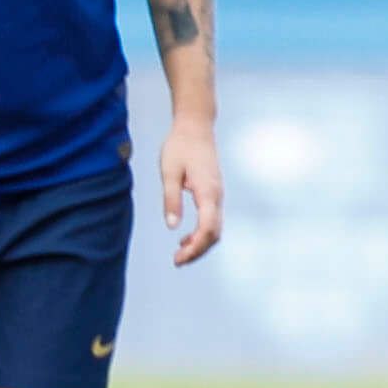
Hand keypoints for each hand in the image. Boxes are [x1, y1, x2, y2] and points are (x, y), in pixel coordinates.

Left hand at [159, 119, 223, 265]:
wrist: (195, 126)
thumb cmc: (180, 146)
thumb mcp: (169, 172)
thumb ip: (171, 199)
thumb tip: (172, 226)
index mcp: (207, 192)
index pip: (207, 229)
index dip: (195, 247)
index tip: (178, 258)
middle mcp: (217, 196)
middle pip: (214, 233)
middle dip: (198, 251)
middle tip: (177, 261)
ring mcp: (217, 195)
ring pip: (215, 229)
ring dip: (200, 244)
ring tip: (180, 254)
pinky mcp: (213, 193)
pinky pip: (212, 220)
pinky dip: (201, 234)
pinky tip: (185, 238)